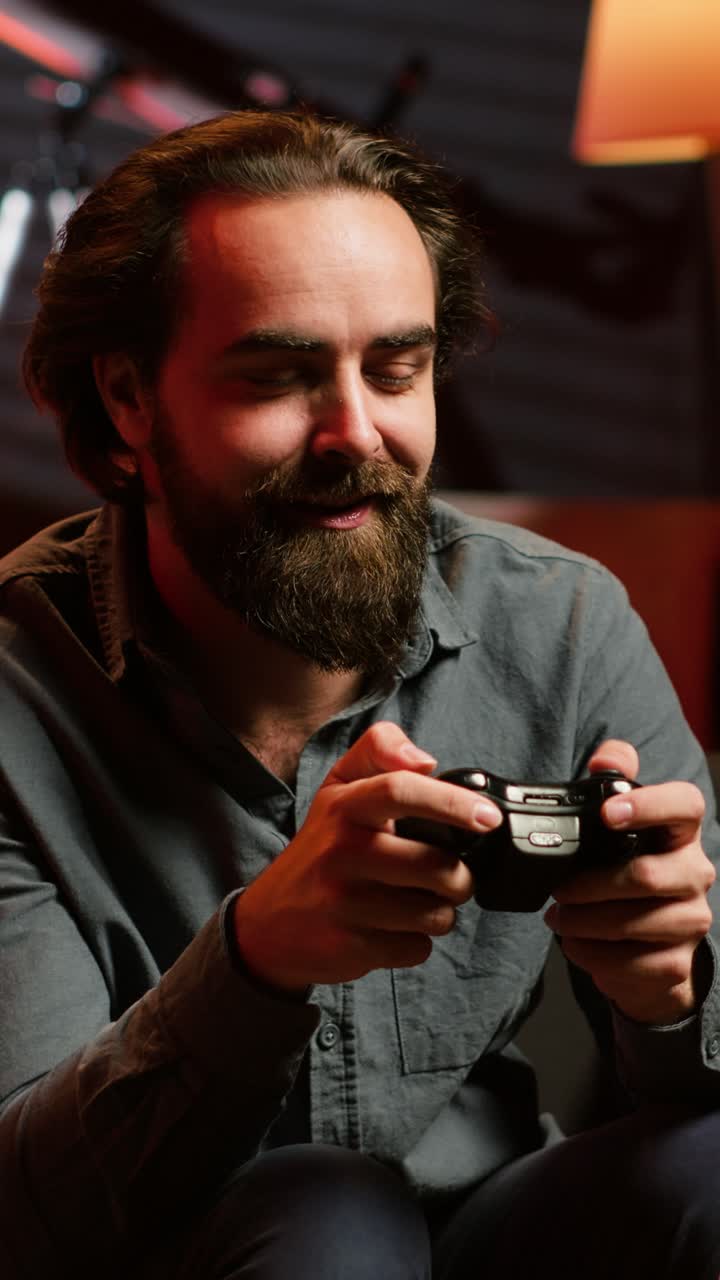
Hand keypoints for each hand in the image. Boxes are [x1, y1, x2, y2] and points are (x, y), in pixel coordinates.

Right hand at [233, 722, 500, 992]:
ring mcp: (343, 902)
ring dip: (440, 912)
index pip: (400, 790)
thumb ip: (380, 749)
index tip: (489, 818)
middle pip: (436, 866)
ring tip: (418, 902)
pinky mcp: (350, 946)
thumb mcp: (338, 787)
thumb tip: (426, 760)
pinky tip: (393, 929)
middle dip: (461, 878)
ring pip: (434, 914)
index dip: (452, 802)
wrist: (268, 923)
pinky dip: (416, 942)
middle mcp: (340, 852)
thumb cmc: (320, 849)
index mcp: (344, 807)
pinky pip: (416, 948)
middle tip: (452, 877)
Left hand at [544, 739, 715, 1023]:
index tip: (606, 813)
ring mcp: (691, 920)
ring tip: (558, 918)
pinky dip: (592, 956)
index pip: (685, 804)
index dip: (648, 805)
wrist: (651, 944)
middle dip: (590, 885)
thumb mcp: (618, 825)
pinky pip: (630, 964)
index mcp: (681, 832)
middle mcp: (694, 873)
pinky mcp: (676, 963)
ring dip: (584, 923)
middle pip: (646, 876)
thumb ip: (613, 780)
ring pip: (633, 923)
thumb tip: (604, 759)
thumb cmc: (628, 871)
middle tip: (558, 890)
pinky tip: (577, 944)